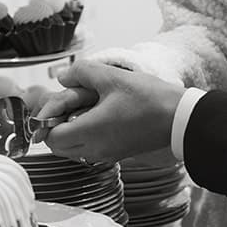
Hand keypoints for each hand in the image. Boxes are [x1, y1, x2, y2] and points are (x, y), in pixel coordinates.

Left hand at [35, 60, 183, 164]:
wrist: (180, 119)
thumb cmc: (149, 99)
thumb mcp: (112, 77)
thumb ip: (82, 72)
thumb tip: (63, 76)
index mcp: (89, 132)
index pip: (50, 137)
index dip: (47, 119)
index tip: (57, 102)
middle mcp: (94, 149)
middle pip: (58, 147)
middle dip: (56, 126)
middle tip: (69, 104)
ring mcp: (106, 154)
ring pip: (73, 150)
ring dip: (71, 132)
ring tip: (85, 108)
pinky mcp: (118, 154)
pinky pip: (90, 150)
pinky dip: (86, 136)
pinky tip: (99, 115)